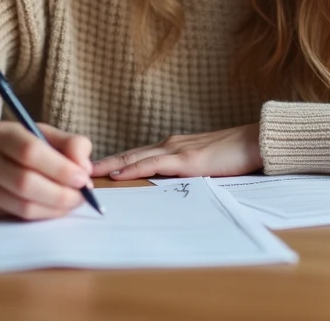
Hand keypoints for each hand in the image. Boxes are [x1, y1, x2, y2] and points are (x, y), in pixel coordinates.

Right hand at [0, 122, 93, 219]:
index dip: (61, 167)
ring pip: (22, 207)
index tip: (84, 177)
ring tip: (72, 202)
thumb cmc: (7, 145)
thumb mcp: (35, 131)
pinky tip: (52, 208)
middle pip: (26, 183)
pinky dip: (40, 215)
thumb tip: (85, 168)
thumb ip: (67, 143)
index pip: (30, 151)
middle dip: (62, 193)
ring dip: (55, 209)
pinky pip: (15, 217)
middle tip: (83, 196)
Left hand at [90, 123, 262, 180]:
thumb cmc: (234, 154)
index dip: (112, 163)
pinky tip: (117, 174)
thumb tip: (166, 186)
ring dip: (109, 166)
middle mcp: (169, 144)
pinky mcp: (187, 160)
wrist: (256, 142)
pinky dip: (132, 169)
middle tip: (73, 170)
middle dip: (101, 163)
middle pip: (127, 155)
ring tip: (86, 173)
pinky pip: (153, 164)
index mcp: (172, 147)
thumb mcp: (203, 164)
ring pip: (134, 158)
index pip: (135, 156)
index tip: (90, 170)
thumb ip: (184, 171)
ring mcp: (177, 150)